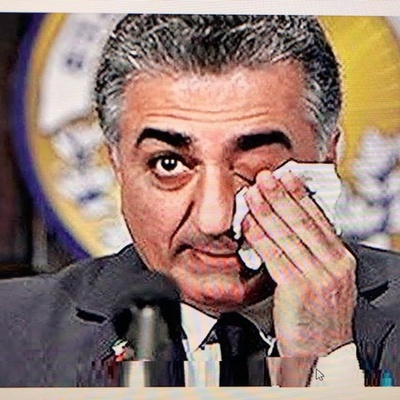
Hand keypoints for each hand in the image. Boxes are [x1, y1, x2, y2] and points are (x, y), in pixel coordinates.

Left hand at [243, 170, 356, 357]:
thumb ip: (311, 253)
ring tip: (253, 193)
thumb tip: (287, 226)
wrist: (322, 353)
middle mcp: (333, 265)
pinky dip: (260, 237)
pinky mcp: (299, 289)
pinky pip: (275, 256)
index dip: (300, 196)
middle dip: (281, 195)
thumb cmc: (319, 317)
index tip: (287, 177)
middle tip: (266, 176)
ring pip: (288, 235)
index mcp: (341, 259)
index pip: (319, 219)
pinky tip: (249, 223)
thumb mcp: (326, 279)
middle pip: (303, 222)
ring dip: (267, 211)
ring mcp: (318, 277)